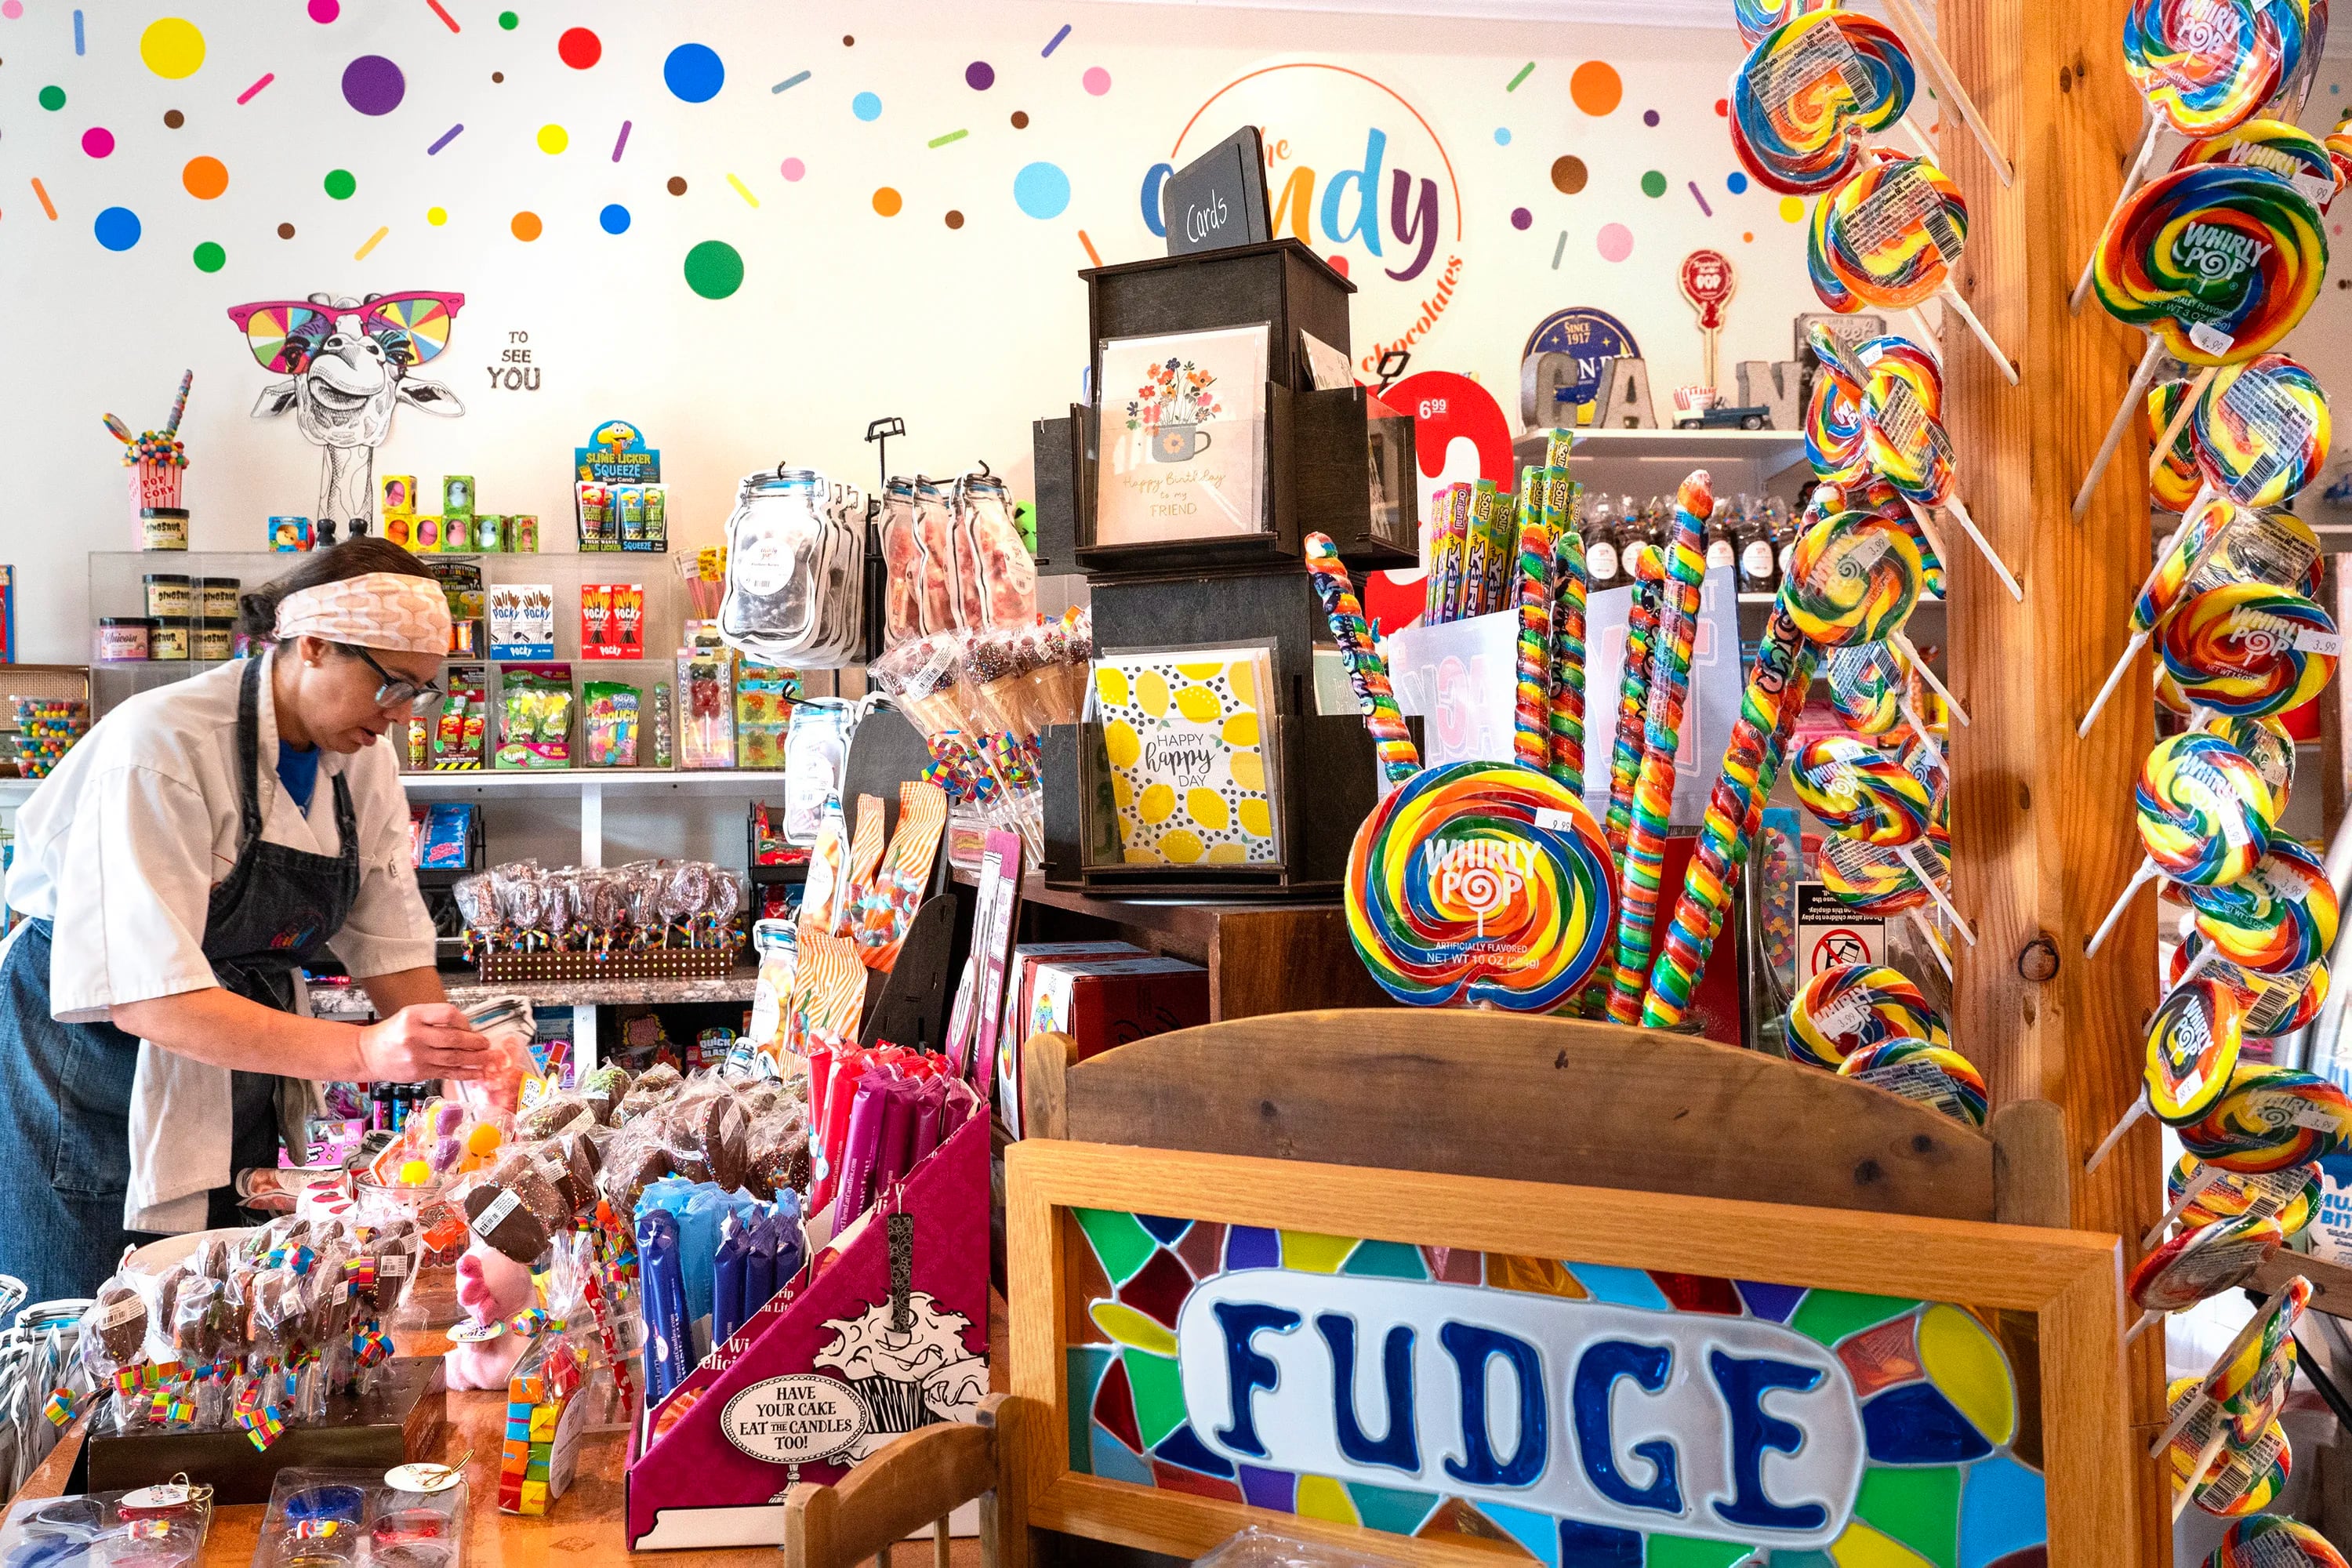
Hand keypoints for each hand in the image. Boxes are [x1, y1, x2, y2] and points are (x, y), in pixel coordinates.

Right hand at [357, 1003, 490, 1082]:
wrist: (367, 1054)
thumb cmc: (392, 1033)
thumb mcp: (410, 1015)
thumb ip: (435, 1019)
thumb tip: (467, 1028)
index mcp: (413, 1017)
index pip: (447, 1014)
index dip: (463, 1020)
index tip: (470, 1026)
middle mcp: (415, 1036)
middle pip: (453, 1038)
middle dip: (475, 1042)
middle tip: (487, 1044)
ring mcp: (417, 1057)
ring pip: (453, 1058)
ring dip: (476, 1059)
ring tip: (489, 1058)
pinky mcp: (419, 1072)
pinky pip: (447, 1073)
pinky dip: (465, 1073)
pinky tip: (478, 1072)